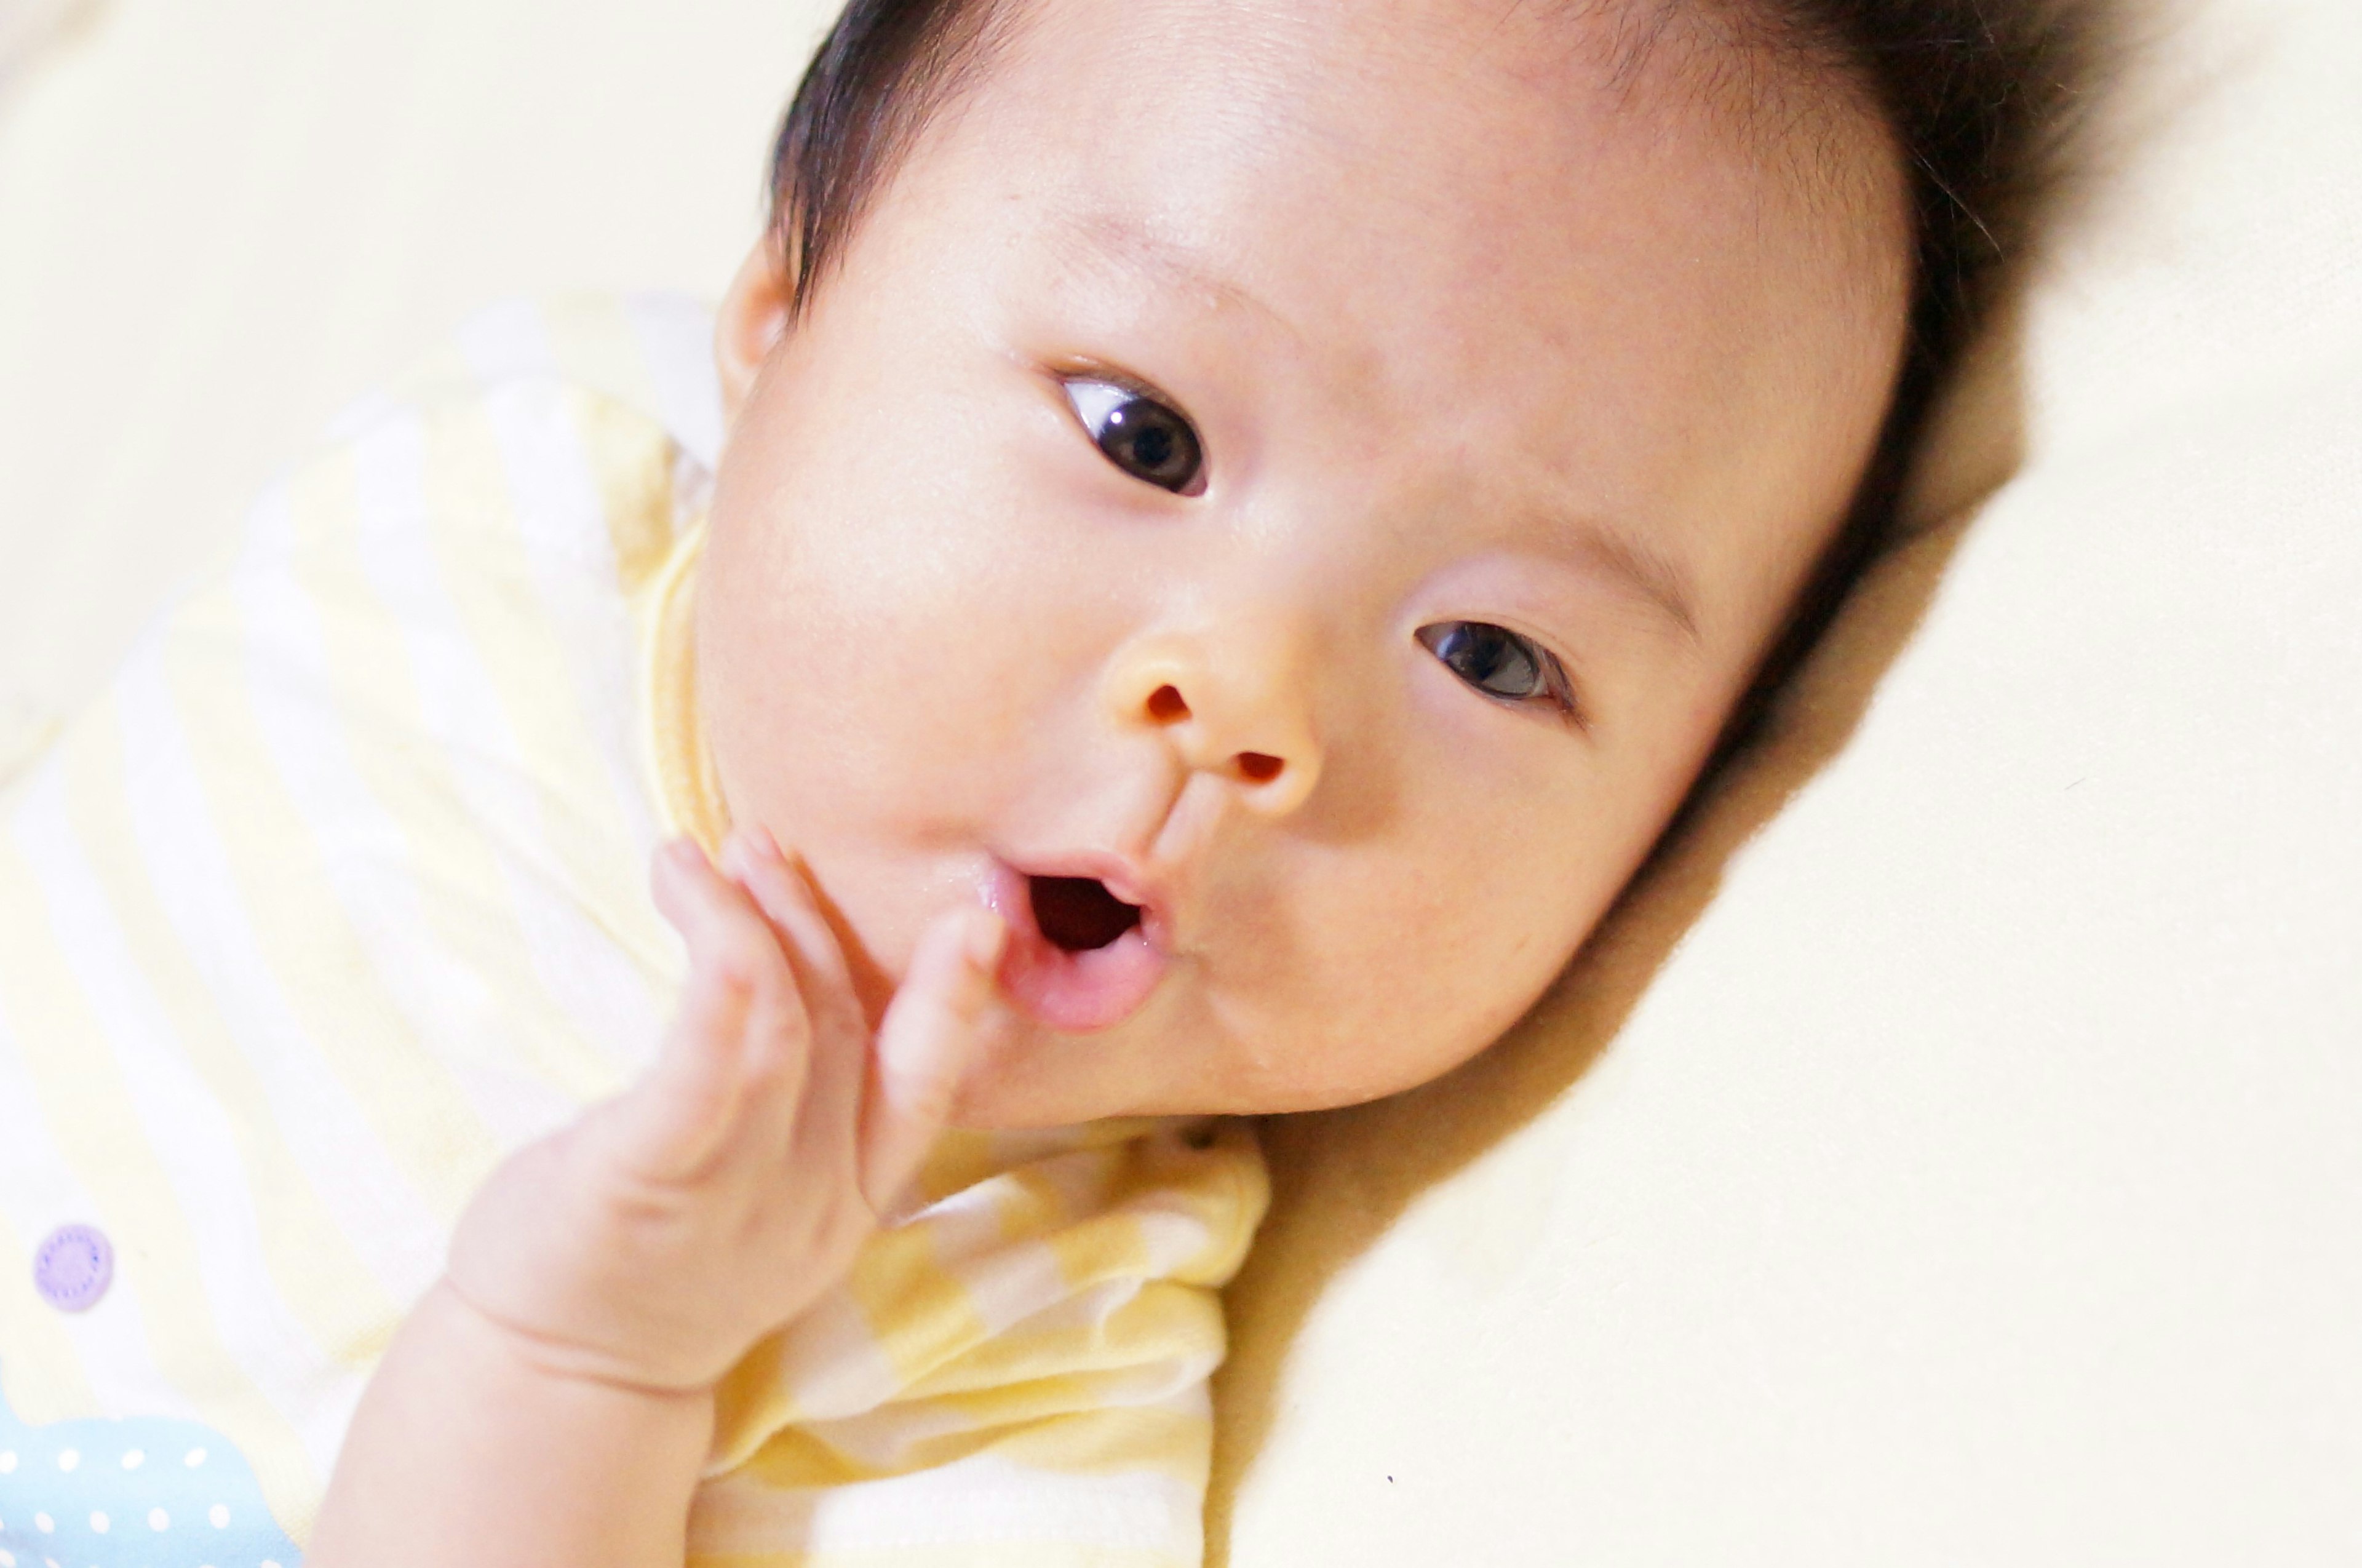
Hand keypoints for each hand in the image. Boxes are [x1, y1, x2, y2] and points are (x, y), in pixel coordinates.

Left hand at [442, 829, 1006, 1392]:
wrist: (556, 1378)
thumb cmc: (651, 1260)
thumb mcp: (757, 1199)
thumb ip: (796, 1110)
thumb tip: (791, 975)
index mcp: (848, 1199)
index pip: (924, 1087)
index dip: (959, 998)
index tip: (983, 913)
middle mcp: (810, 1199)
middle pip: (843, 1025)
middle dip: (810, 919)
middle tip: (765, 844)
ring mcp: (734, 1195)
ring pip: (781, 1028)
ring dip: (750, 920)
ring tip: (695, 858)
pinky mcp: (647, 1182)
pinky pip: (704, 1069)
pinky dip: (719, 973)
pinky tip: (695, 899)